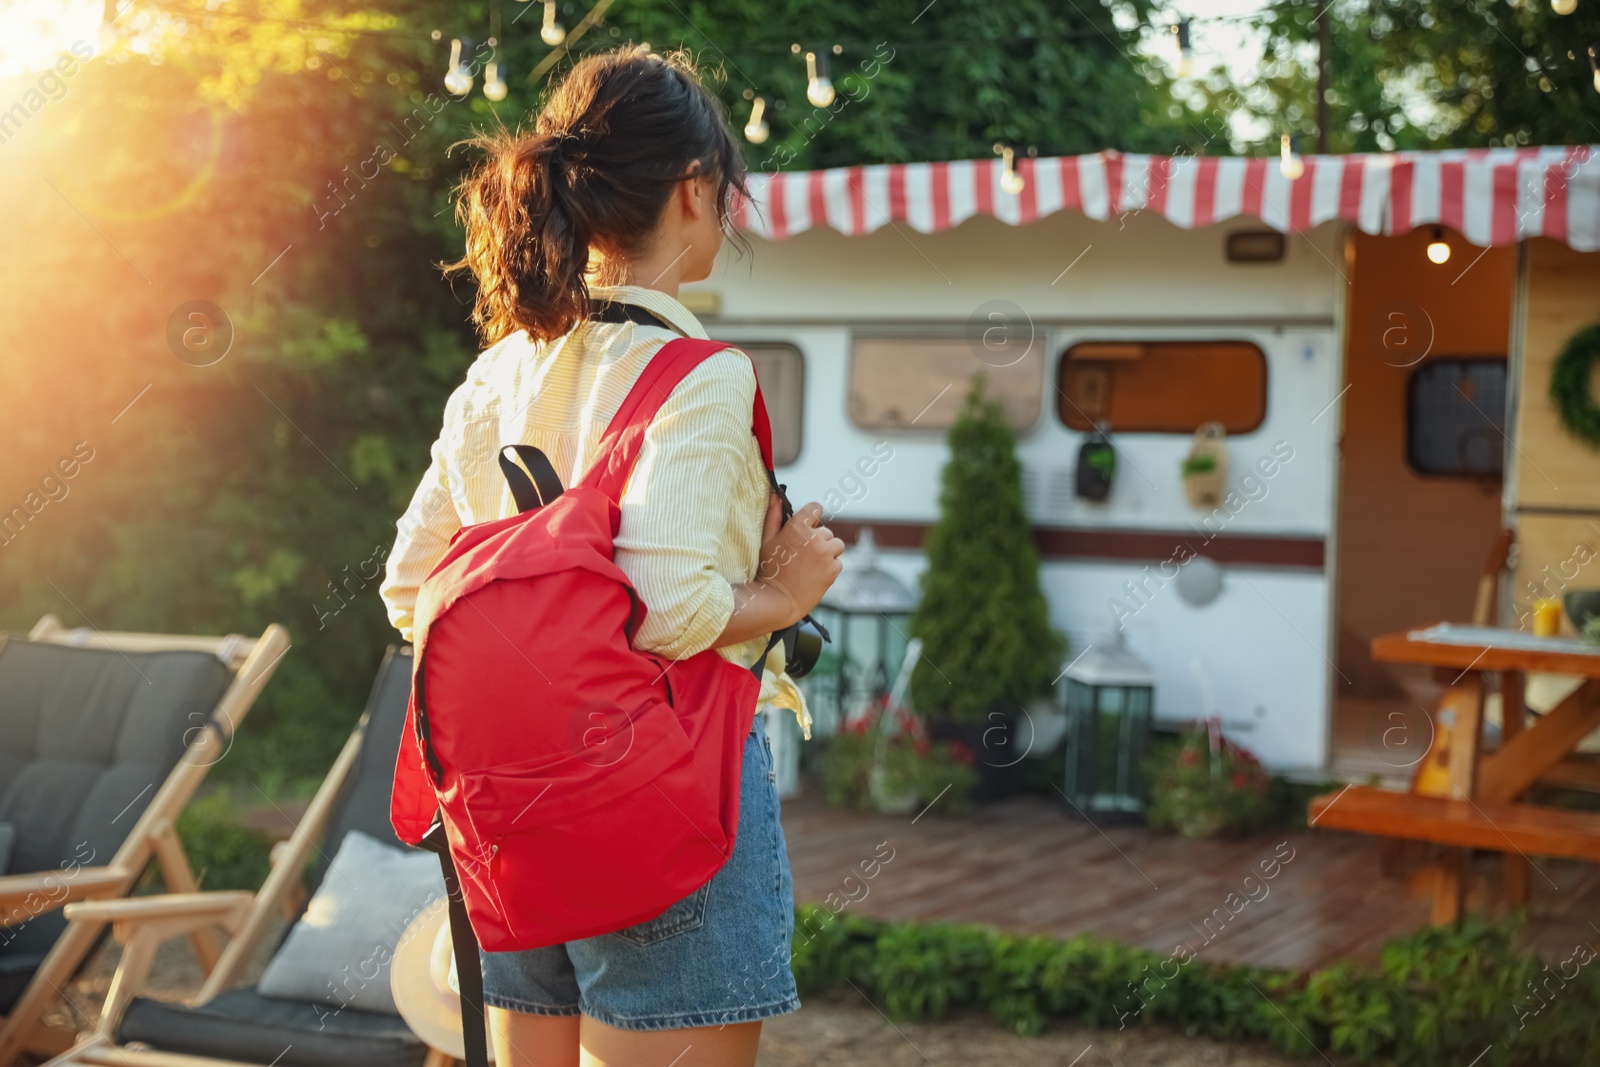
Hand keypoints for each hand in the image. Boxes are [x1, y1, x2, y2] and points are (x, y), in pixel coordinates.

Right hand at [757, 498, 843, 626]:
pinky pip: (838, 562)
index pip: (815, 508)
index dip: (812, 515)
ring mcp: (826, 554)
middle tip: (802, 555)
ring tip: (811, 564)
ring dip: (827, 551)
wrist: (778, 601)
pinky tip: (815, 574)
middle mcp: (815, 538)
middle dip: (817, 540)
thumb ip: (774, 516)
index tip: (808, 524)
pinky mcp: (833, 569)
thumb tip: (775, 497)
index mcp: (798, 527)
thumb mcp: (767, 541)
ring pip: (836, 545)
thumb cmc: (769, 570)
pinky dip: (830, 567)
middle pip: (825, 531)